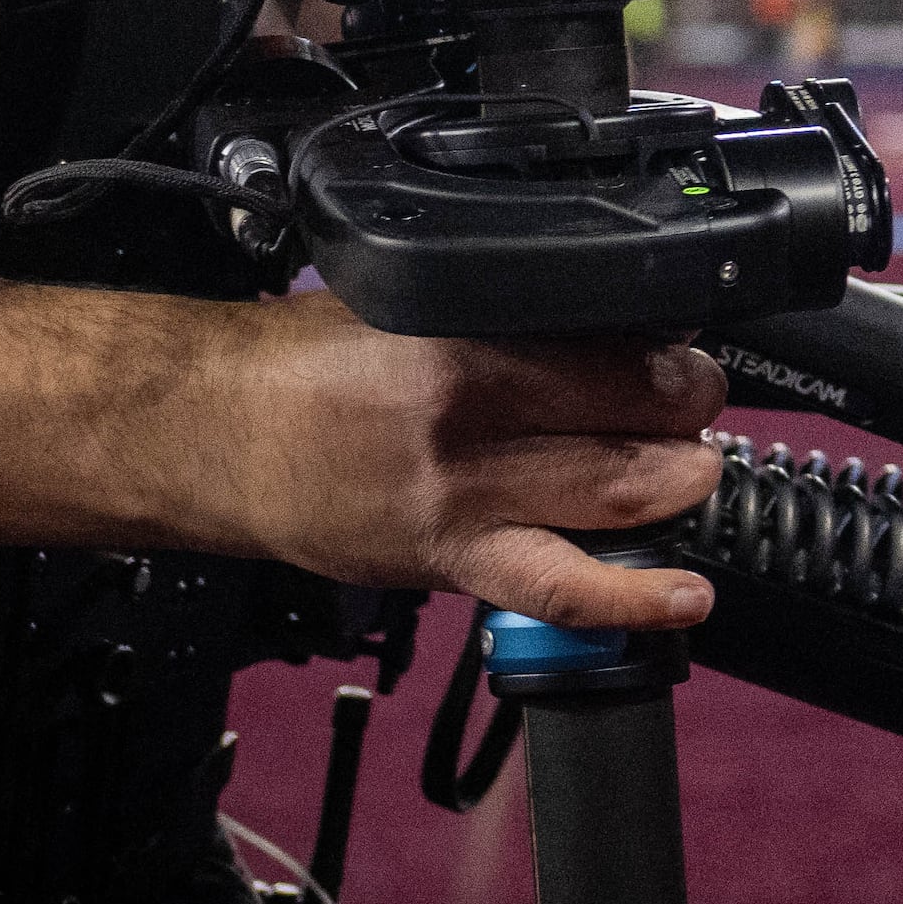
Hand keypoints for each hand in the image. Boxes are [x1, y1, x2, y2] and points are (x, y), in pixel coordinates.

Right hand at [164, 292, 727, 628]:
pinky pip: (556, 593)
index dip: (672, 359)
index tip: (685, 358)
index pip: (616, 352)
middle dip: (690, 418)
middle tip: (694, 409)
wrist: (207, 434)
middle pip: (633, 424)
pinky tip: (683, 598)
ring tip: (689, 472)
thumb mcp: (408, 302)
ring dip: (678, 488)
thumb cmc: (298, 364)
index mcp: (463, 349)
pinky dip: (631, 602)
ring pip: (617, 501)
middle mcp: (469, 428)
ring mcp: (462, 505)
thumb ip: (504, 313)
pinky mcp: (449, 564)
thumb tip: (603, 318)